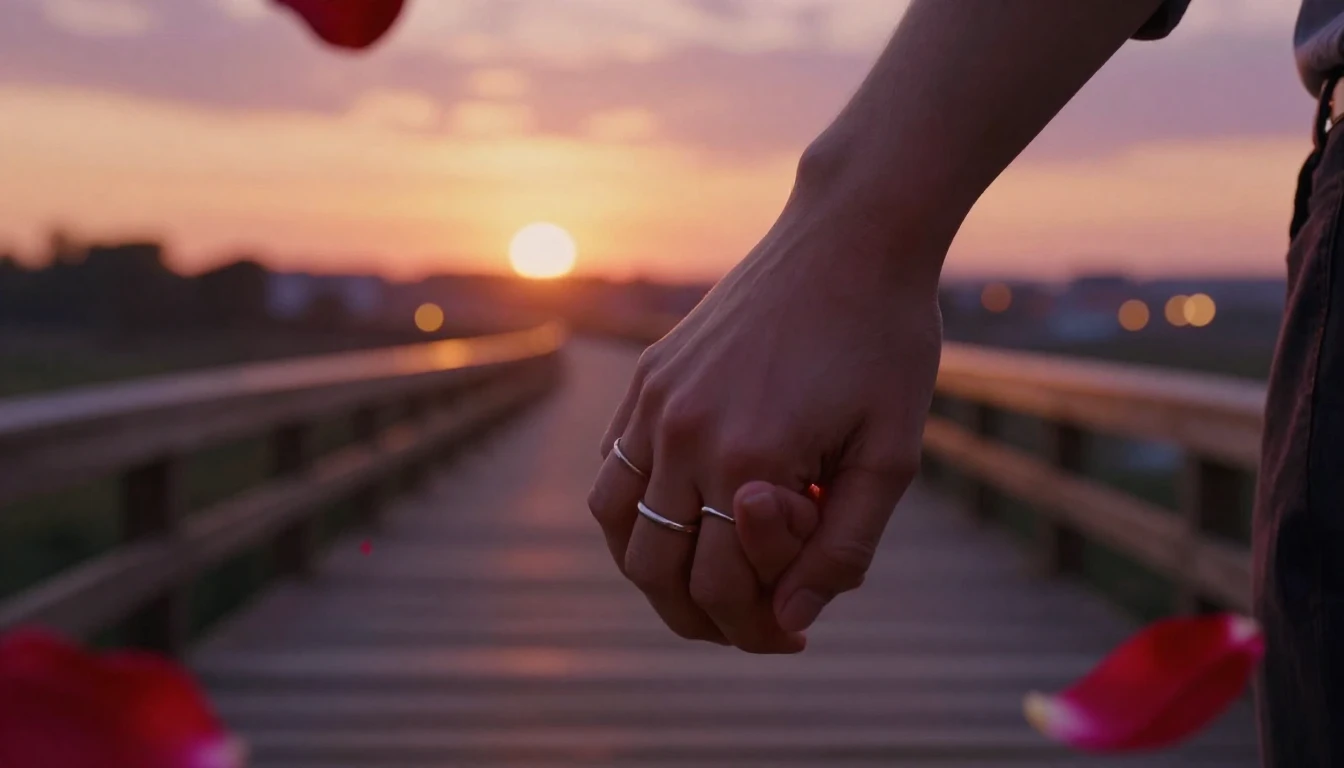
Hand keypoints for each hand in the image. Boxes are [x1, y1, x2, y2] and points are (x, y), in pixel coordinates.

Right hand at [587, 173, 944, 652]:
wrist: (850, 236)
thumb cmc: (886, 342)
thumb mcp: (893, 454)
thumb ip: (844, 547)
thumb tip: (792, 620)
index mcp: (750, 458)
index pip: (725, 587)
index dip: (758, 631)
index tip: (792, 637)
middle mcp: (685, 433)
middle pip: (655, 569)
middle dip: (699, 618)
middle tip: (745, 627)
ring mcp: (655, 401)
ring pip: (616, 525)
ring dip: (651, 572)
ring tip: (699, 585)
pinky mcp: (648, 376)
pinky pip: (610, 466)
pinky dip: (634, 513)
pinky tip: (681, 517)